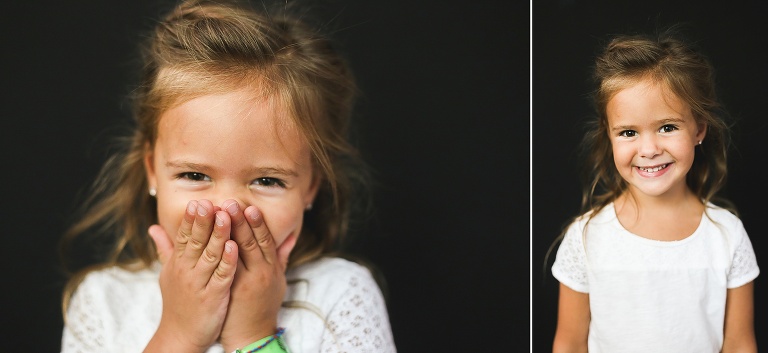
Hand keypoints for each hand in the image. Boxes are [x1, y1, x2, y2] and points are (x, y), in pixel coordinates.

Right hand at [145, 200, 238, 351]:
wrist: (179, 336)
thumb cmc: (177, 303)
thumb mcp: (167, 274)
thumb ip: (165, 249)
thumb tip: (153, 227)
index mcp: (178, 263)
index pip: (184, 236)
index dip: (191, 219)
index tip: (197, 200)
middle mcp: (186, 271)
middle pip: (196, 241)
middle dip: (203, 221)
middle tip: (209, 201)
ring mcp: (200, 283)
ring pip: (210, 255)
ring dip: (218, 235)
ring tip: (225, 216)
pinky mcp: (214, 296)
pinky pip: (222, 276)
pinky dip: (227, 261)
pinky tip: (233, 246)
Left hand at [217, 200, 296, 351]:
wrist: (253, 335)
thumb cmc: (264, 305)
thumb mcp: (278, 280)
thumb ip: (281, 256)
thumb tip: (290, 236)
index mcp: (270, 268)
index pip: (265, 240)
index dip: (257, 223)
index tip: (249, 206)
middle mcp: (260, 273)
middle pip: (250, 243)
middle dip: (240, 222)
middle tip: (230, 202)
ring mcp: (244, 283)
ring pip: (236, 254)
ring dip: (227, 233)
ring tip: (217, 216)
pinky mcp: (231, 292)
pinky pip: (223, 269)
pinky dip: (218, 255)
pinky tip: (210, 243)